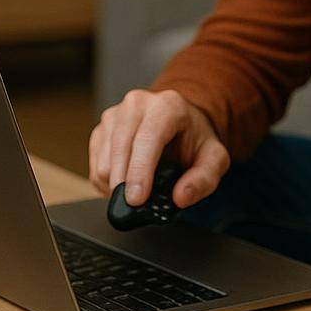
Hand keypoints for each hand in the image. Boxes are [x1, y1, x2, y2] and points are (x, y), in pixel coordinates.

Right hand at [88, 89, 231, 208]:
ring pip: (105, 158)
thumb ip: (204, 179)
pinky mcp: (102, 127)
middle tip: (136, 205)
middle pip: (121, 148)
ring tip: (137, 190)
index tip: (137, 199)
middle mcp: (137, 104)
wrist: (181, 122)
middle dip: (125, 183)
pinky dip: (107, 181)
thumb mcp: (214, 158)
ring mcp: (116, 114)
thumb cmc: (195, 139)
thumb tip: (181, 197)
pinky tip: (126, 182)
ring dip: (116, 184)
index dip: (140, 171)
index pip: (147, 139)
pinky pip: (96, 162)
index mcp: (167, 106)